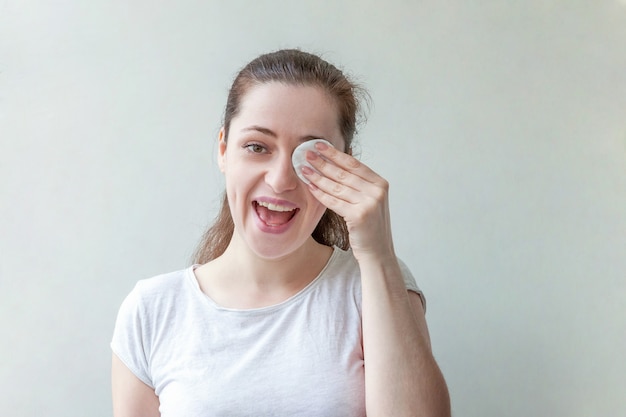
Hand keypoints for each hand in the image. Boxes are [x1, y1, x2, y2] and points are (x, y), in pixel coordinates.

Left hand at [301, 141, 394, 261]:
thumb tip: (337, 161)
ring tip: (303, 169)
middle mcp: (377, 191)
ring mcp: (369, 203)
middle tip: (305, 154)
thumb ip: (358, 183)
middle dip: (322, 162)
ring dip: (317, 177)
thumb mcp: (369, 200)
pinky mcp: (359, 215)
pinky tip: (309, 186)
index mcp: (380, 183)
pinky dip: (320, 193)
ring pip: (336, 186)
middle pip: (343, 173)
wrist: (377, 252)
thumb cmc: (369, 226)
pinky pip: (334, 201)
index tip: (319, 145)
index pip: (354, 164)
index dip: (335, 153)